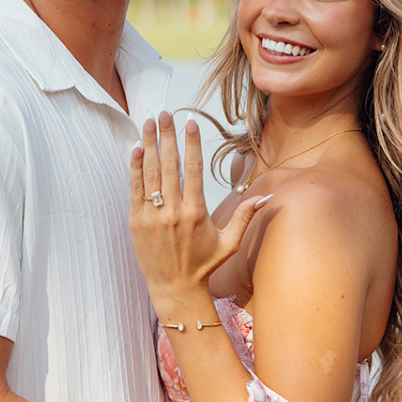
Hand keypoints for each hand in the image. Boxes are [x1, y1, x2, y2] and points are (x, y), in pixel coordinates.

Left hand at [129, 113, 266, 302]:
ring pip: (150, 172)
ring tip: (148, 123)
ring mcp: (152, 216)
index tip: (190, 122)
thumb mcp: (229, 243)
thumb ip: (244, 217)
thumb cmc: (204, 265)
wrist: (174, 288)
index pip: (193, 169)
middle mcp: (173, 212)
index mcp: (196, 213)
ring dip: (148, 145)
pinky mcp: (135, 222)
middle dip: (167, 136)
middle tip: (165, 113)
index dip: (191, 143)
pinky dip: (135, 167)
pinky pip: (135, 188)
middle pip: (170, 164)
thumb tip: (266, 197)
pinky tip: (136, 149)